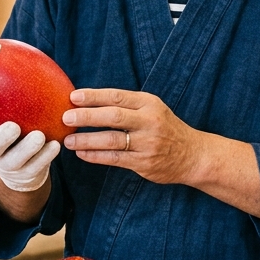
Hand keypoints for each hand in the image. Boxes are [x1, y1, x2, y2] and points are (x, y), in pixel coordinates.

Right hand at [0, 110, 60, 191]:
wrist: (18, 169)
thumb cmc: (8, 134)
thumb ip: (0, 102)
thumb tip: (5, 56)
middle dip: (2, 139)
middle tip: (14, 127)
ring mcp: (8, 166)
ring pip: (16, 160)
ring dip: (28, 149)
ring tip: (39, 136)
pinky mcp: (26, 175)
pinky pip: (37, 166)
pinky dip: (46, 156)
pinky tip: (56, 145)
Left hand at [62, 89, 204, 184]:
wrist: (193, 155)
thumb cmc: (165, 128)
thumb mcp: (152, 109)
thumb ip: (127, 105)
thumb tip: (88, 102)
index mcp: (149, 104)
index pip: (118, 97)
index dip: (94, 96)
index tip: (74, 97)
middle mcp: (149, 122)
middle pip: (113, 116)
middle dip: (87, 116)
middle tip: (66, 117)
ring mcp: (147, 143)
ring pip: (112, 140)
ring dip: (87, 140)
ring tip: (69, 141)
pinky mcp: (144, 163)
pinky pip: (115, 159)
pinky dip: (96, 156)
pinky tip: (82, 154)